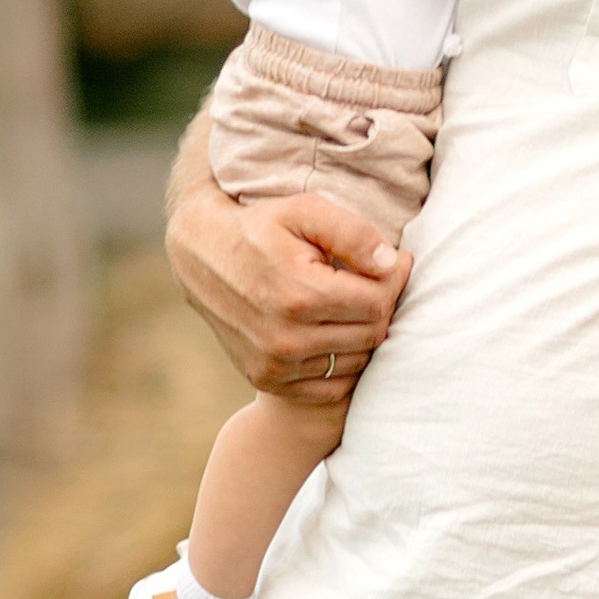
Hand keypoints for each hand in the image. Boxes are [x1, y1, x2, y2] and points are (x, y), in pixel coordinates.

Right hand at [164, 183, 411, 402]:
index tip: (396, 264)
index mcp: (300, 296)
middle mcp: (287, 339)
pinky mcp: (268, 380)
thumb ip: (351, 232)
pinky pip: (331, 387)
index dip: (394, 281)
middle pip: (370, 334)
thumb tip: (391, 264)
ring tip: (354, 305)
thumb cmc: (259, 228)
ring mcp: (276, 365)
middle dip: (380, 307)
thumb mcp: (302, 211)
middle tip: (377, 283)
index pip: (377, 303)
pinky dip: (342, 364)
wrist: (202, 256)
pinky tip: (335, 333)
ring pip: (354, 362)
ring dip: (362, 336)